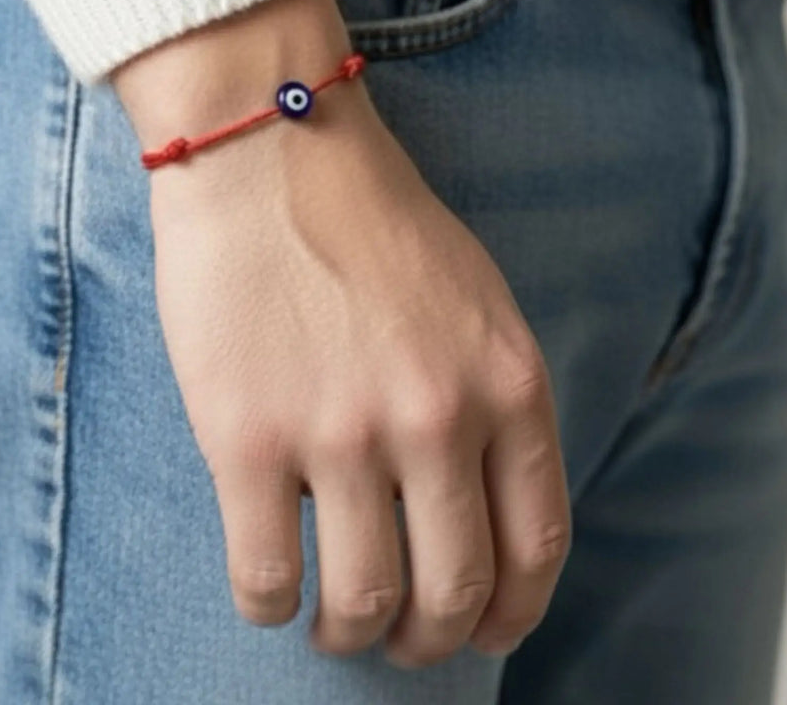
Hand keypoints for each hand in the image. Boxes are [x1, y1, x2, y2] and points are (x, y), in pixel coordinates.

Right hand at [113, 0, 570, 666]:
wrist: (271, 148)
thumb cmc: (369, 216)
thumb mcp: (478, 297)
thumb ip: (493, 397)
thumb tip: (476, 500)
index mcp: (507, 383)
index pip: (538, 545)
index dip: (513, 612)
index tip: (485, 631)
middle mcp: (438, 418)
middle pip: (453, 594)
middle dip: (427, 639)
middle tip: (398, 636)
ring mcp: (343, 432)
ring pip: (361, 603)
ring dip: (348, 634)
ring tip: (331, 621)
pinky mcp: (249, 438)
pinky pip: (266, 576)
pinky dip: (269, 605)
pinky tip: (266, 587)